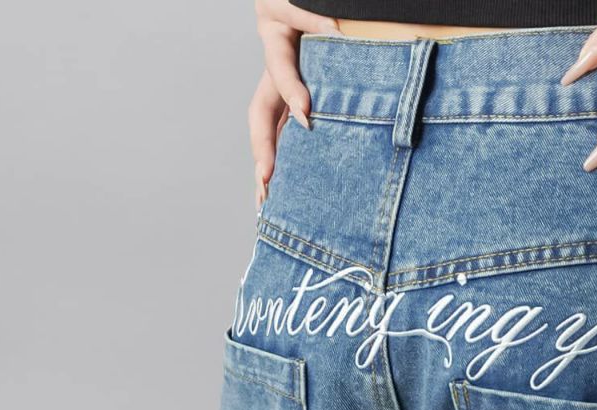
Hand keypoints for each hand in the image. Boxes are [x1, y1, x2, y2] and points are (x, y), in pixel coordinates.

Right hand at [250, 2, 340, 207]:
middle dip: (264, 148)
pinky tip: (283, 191)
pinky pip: (286, 136)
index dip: (292, 92)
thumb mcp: (300, 0)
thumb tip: (334, 33)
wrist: (305, 1)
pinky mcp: (295, 104)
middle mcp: (274, 72)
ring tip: (265, 202)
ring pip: (270, 132)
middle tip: (267, 181)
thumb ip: (311, 14)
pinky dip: (285, 164)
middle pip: (262, 114)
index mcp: (275, 40)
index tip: (307, 116)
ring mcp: (282, 91)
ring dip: (267, 166)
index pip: (280, 70)